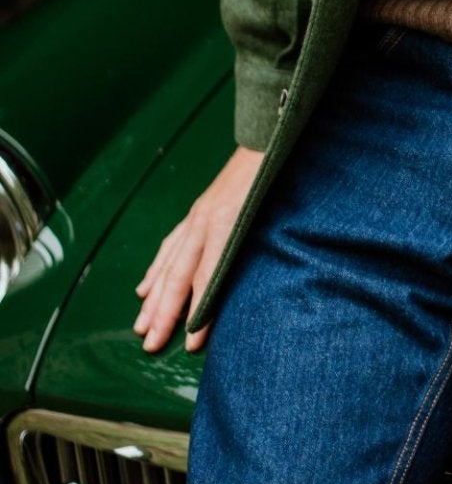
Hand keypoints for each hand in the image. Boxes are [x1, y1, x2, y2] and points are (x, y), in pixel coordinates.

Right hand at [133, 145, 263, 352]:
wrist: (270, 137)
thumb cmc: (279, 176)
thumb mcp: (278, 211)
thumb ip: (267, 244)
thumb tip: (272, 284)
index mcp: (225, 222)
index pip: (207, 277)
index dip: (199, 311)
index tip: (191, 344)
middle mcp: (204, 222)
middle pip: (178, 277)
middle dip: (163, 314)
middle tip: (149, 347)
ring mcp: (197, 217)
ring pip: (168, 265)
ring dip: (153, 299)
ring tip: (141, 326)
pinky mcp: (197, 212)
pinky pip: (171, 246)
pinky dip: (156, 270)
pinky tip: (145, 288)